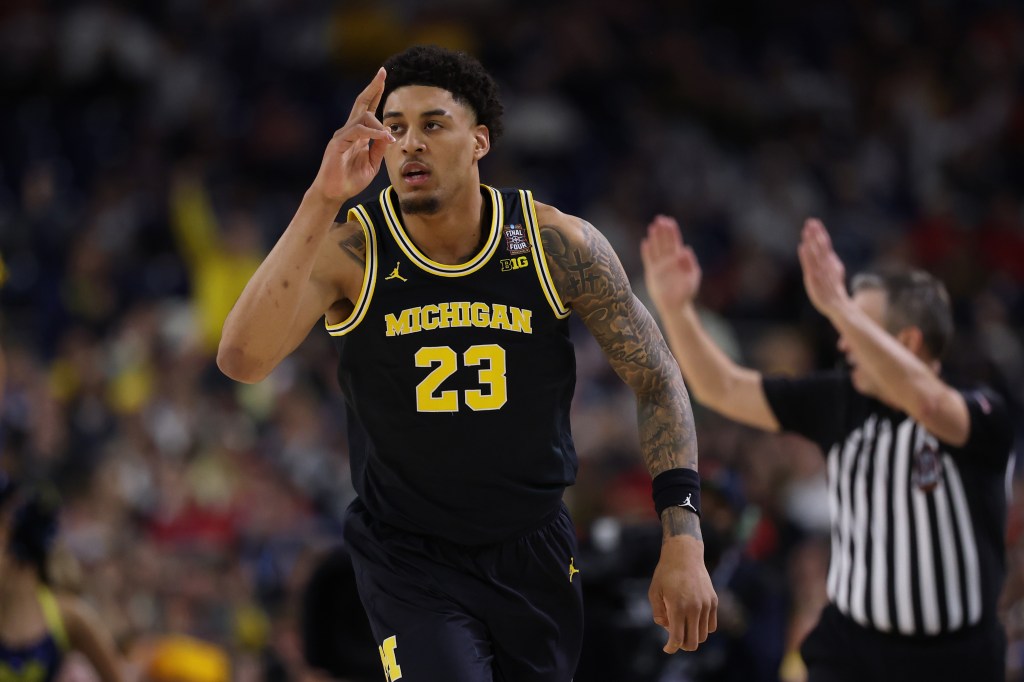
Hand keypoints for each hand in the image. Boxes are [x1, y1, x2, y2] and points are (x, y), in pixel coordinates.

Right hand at [310, 67, 394, 203]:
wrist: (334, 193)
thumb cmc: (351, 180)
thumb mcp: (372, 163)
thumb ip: (380, 148)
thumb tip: (388, 131)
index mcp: (358, 134)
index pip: (367, 109)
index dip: (375, 93)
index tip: (383, 78)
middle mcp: (349, 130)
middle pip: (361, 103)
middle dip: (372, 87)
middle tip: (382, 73)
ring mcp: (342, 135)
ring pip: (362, 117)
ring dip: (378, 125)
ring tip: (389, 138)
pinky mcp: (338, 143)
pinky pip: (357, 131)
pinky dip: (372, 133)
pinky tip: (382, 137)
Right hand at [640, 215, 702, 314]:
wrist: (676, 306)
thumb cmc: (686, 292)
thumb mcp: (693, 277)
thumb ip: (690, 264)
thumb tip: (686, 249)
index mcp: (679, 260)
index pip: (674, 242)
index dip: (672, 232)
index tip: (669, 222)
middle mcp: (668, 261)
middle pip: (664, 243)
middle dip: (662, 231)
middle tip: (660, 219)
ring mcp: (659, 266)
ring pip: (656, 248)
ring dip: (654, 238)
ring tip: (652, 227)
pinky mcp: (652, 273)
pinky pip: (648, 260)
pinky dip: (646, 252)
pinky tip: (645, 243)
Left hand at [649, 532, 717, 652]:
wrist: (684, 555)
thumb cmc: (665, 573)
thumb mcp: (654, 591)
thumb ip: (658, 612)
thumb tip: (666, 627)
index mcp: (677, 606)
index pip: (677, 638)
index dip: (671, 647)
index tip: (667, 649)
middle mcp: (694, 608)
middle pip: (693, 642)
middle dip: (682, 645)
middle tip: (674, 638)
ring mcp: (706, 605)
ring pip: (703, 635)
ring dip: (692, 636)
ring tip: (682, 624)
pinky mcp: (713, 601)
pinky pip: (711, 625)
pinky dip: (703, 628)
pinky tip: (693, 620)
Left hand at [797, 218, 849, 320]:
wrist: (838, 305)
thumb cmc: (834, 288)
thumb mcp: (836, 272)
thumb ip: (832, 261)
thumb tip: (829, 252)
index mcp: (831, 261)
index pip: (825, 244)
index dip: (820, 232)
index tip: (815, 222)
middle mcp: (826, 265)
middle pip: (821, 246)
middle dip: (815, 233)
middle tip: (810, 221)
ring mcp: (821, 272)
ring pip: (815, 253)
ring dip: (810, 241)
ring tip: (806, 230)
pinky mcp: (814, 280)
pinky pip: (810, 266)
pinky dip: (806, 256)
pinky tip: (802, 247)